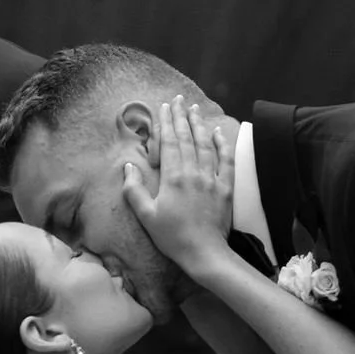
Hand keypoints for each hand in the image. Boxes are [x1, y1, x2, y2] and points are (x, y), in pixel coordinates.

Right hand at [120, 100, 235, 278]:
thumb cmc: (172, 237)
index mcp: (173, 177)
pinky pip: (225, 160)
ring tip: (194, 109)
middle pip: (186, 138)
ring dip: (199, 125)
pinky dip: (222, 144)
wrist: (204, 253)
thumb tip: (129, 166)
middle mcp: (193, 172)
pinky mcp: (225, 187)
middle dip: (181, 117)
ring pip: (205, 144)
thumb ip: (134, 190)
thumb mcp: (146, 216)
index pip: (169, 142)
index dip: (166, 122)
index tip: (164, 107)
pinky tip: (218, 132)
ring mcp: (211, 178)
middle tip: (178, 100)